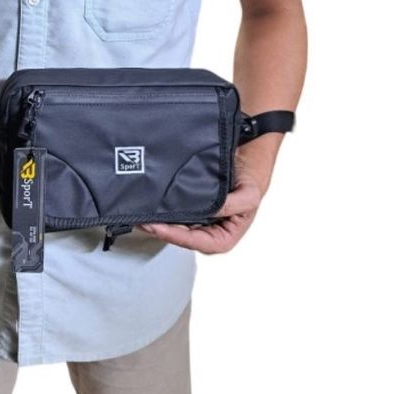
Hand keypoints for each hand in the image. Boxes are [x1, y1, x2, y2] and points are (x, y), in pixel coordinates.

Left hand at [137, 151, 264, 253]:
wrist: (247, 150)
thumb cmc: (252, 176)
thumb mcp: (248, 194)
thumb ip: (230, 205)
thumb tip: (211, 211)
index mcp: (225, 235)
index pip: (198, 243)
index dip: (176, 237)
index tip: (157, 227)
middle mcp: (210, 229)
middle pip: (182, 236)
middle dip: (161, 230)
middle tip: (141, 220)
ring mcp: (199, 217)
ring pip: (176, 224)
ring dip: (158, 220)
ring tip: (140, 212)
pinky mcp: (191, 203)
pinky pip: (175, 208)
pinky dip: (162, 207)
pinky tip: (149, 202)